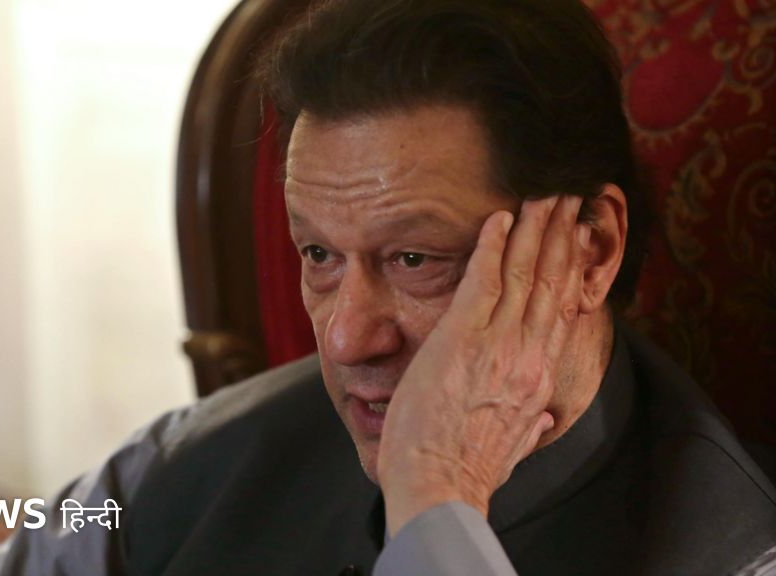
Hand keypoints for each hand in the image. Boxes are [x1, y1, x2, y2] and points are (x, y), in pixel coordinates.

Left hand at [377, 195, 589, 535]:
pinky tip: (499, 217)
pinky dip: (493, 244)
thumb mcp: (515, 446)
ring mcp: (498, 344)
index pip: (560, 312)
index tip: (576, 240)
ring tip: (542, 194)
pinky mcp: (462, 338)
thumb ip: (532, 422)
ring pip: (524, 273)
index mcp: (539, 380)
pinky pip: (483, 278)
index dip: (570, 271)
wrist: (439, 485)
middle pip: (551, 283)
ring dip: (534, 228)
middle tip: (567, 198)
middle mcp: (527, 356)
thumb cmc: (466, 470)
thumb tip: (545, 414)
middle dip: (559, 236)